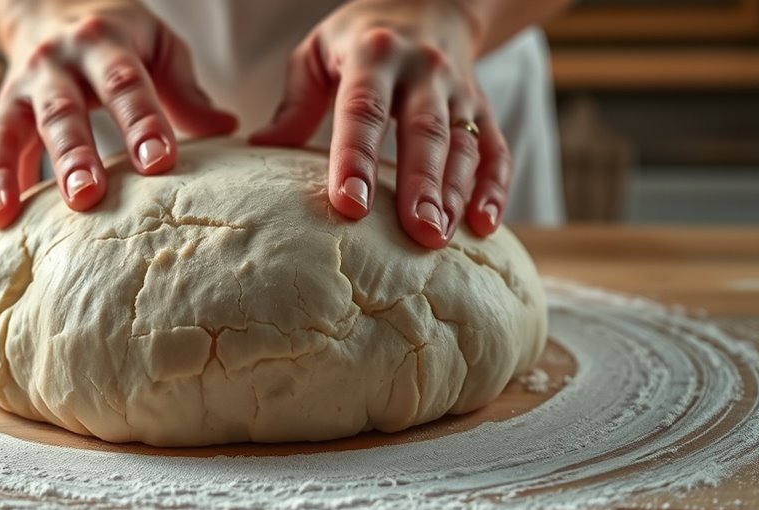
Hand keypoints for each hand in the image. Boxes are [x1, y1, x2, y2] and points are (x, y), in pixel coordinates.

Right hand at [0, 0, 236, 227]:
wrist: (51, 4)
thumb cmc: (121, 38)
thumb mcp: (158, 47)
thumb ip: (186, 90)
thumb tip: (228, 130)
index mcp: (106, 44)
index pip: (126, 84)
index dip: (142, 122)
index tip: (161, 162)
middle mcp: (58, 62)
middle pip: (64, 110)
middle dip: (75, 155)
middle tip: (89, 195)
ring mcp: (25, 86)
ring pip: (18, 129)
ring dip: (19, 171)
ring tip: (21, 214)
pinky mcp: (3, 109)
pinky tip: (0, 218)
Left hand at [251, 0, 509, 247]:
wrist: (429, 3)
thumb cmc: (358, 40)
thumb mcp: (317, 54)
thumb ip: (295, 103)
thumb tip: (261, 149)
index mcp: (374, 55)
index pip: (364, 110)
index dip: (356, 158)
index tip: (349, 203)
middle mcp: (423, 69)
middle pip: (425, 131)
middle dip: (421, 185)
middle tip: (417, 232)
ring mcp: (459, 89)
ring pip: (464, 144)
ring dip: (456, 194)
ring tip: (441, 238)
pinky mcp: (484, 107)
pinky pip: (497, 149)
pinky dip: (494, 188)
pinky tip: (484, 226)